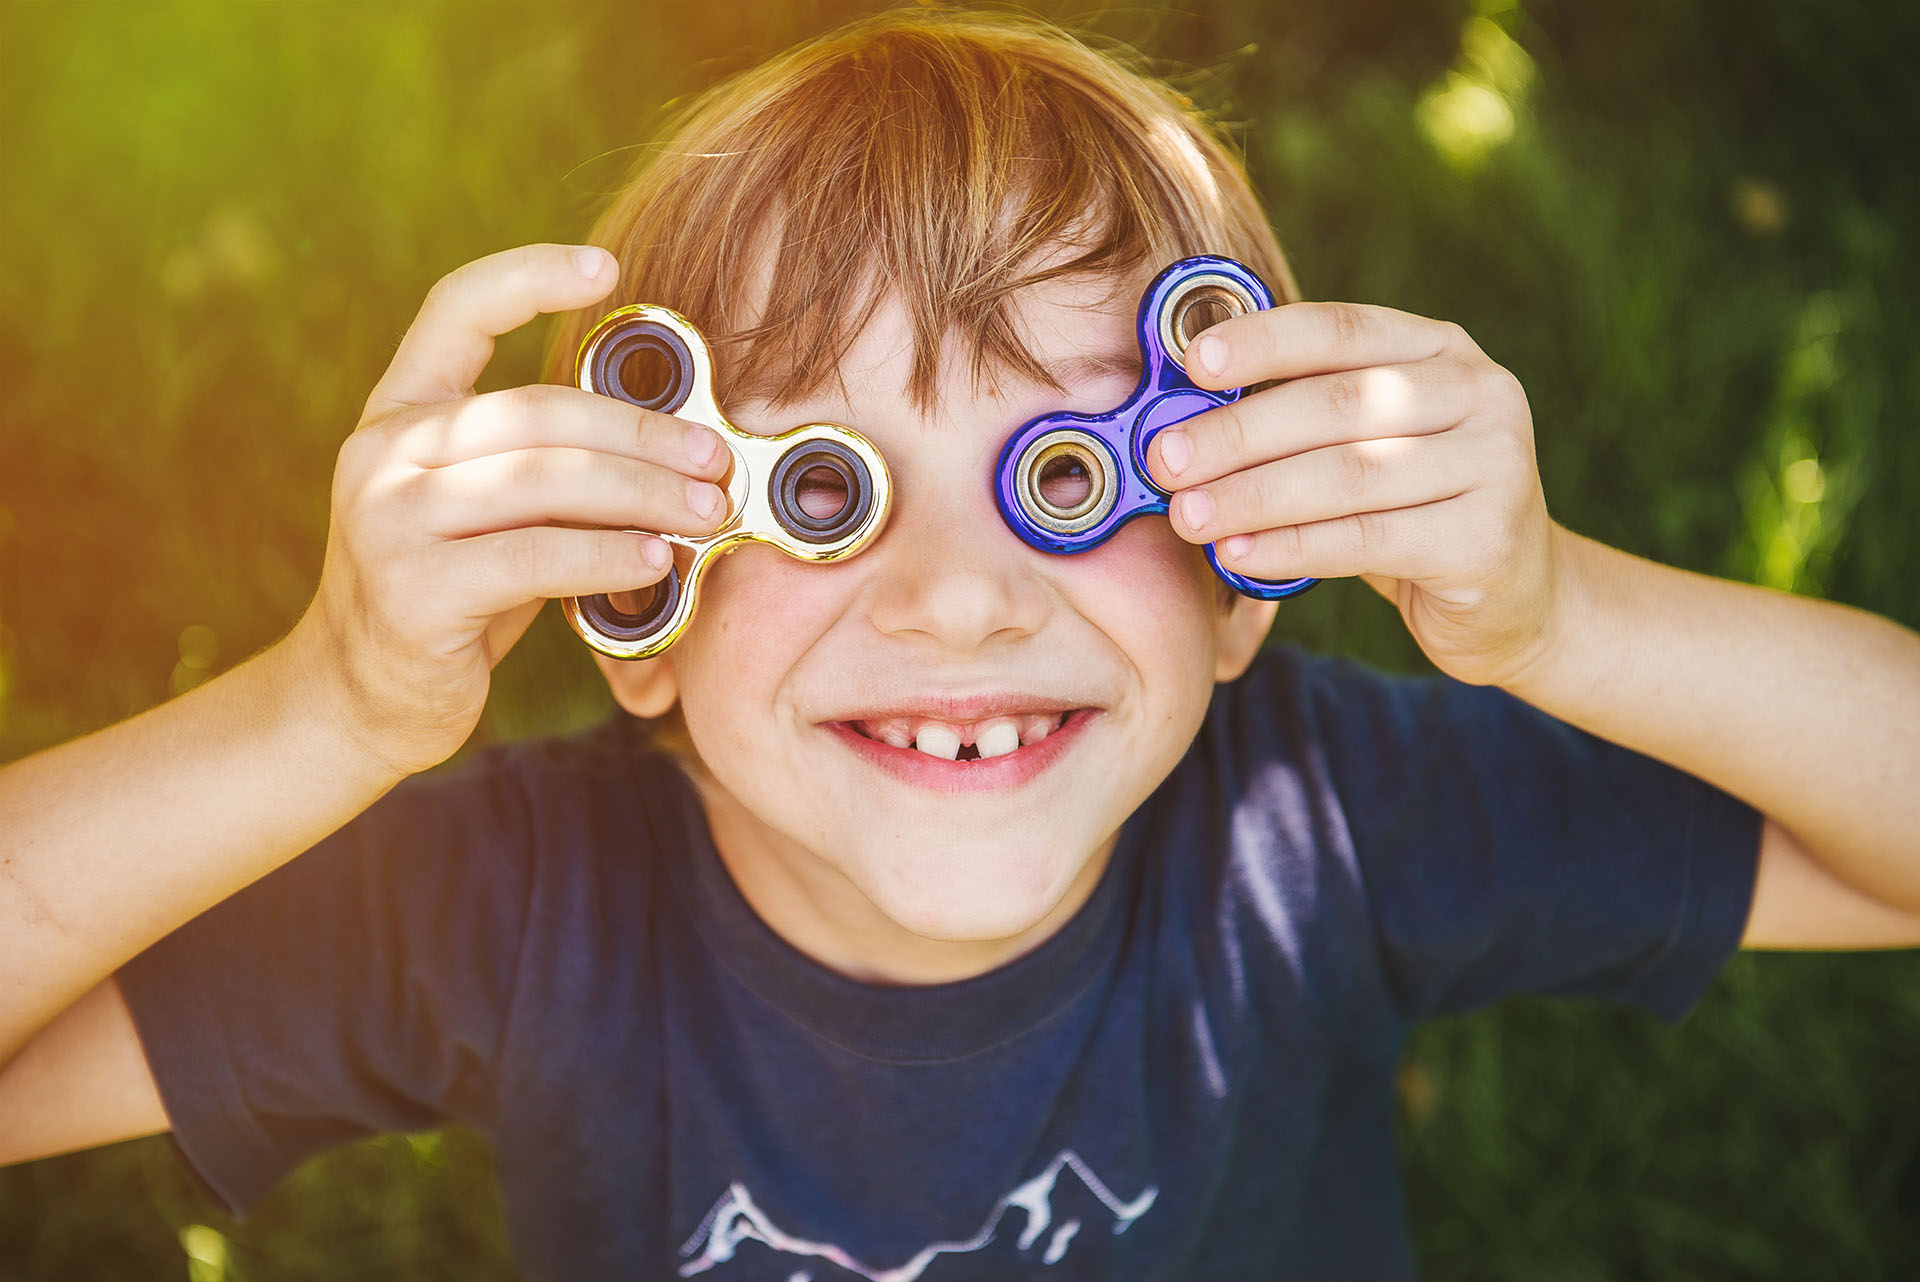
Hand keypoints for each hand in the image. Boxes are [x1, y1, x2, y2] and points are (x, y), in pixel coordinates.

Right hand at [284, 243, 732, 776]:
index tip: (609, 267)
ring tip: (705, 510)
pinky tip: (656, 562)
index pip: (456, 309)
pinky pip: (533, 558)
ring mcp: (388, 519)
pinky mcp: (411, 591)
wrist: (358, 698)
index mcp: (399, 411)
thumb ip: (540, 464)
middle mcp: (382, 452)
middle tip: (713, 457)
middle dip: (641, 432)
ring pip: (541, 480)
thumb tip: (676, 444)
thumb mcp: (483, 511)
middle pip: (535, 410)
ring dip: (641, 494)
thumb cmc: (451, 595)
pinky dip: (607, 557)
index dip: (530, 275)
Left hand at [1144, 301, 1560, 686]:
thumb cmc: (1410, 512)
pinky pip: (1366, 540)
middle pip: (1338, 404)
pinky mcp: (1486, 538)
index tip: (1192, 363)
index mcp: (1440, 349)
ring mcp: (1495, 463)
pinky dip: (1292, 547)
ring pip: (1349, 475)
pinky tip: (1238, 557)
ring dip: (1254, 495)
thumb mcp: (1367, 446)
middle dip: (1240, 432)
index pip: (1341, 329)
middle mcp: (1480, 392)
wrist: (1512, 599)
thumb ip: (1301, 416)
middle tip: (1166, 459)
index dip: (1264, 341)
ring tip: (1187, 515)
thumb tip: (1180, 414)